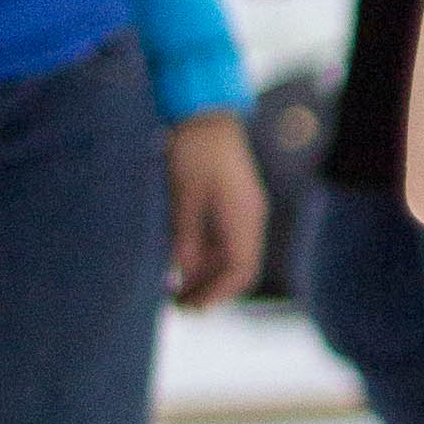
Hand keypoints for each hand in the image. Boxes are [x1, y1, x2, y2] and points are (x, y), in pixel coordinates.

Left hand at [165, 108, 267, 308]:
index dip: (219, 293)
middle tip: (180, 306)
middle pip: (237, 268)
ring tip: (175, 290)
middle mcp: (248, 218)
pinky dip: (204, 256)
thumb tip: (181, 271)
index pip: (241, 269)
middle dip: (211, 290)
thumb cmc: (196, 150)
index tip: (193, 308)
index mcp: (243, 217)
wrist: (207, 115)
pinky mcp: (231, 204)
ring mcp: (241, 211)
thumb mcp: (184, 192)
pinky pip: (223, 240)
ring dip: (205, 275)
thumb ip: (185, 233)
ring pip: (229, 256)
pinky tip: (180, 263)